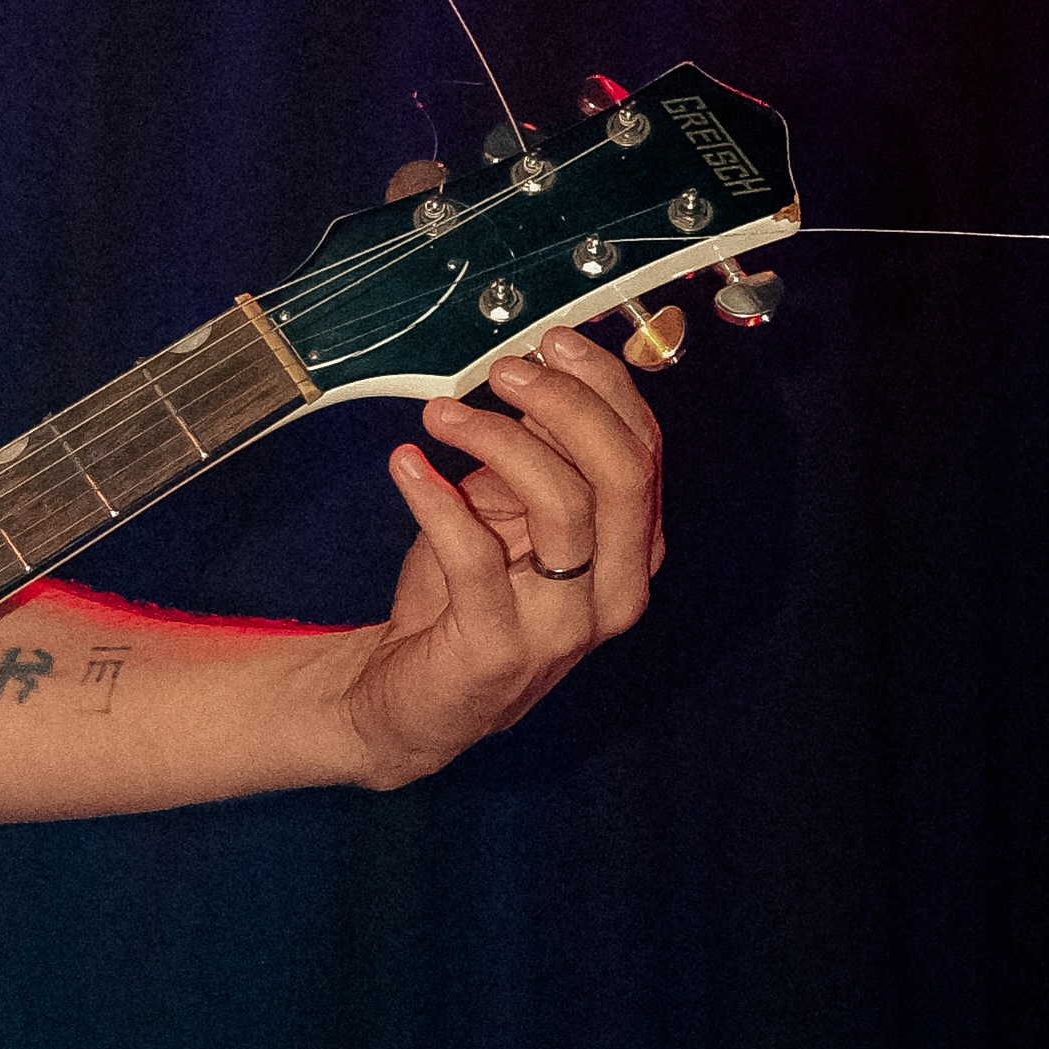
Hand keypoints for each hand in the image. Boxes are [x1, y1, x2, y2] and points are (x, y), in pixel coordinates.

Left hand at [335, 324, 665, 785]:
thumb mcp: (508, 517)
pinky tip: (405, 465)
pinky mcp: (498, 647)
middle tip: (504, 370)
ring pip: (561, 504)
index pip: (643, 451)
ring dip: (497, 439)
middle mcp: (612, 591)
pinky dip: (434, 497)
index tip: (552, 344)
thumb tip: (534, 375)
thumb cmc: (463, 600)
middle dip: (565, 404)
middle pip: (620, 473)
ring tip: (441, 414)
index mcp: (630, 552)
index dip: (603, 387)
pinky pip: (474, 553)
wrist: (409, 704)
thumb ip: (534, 458)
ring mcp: (561, 625)